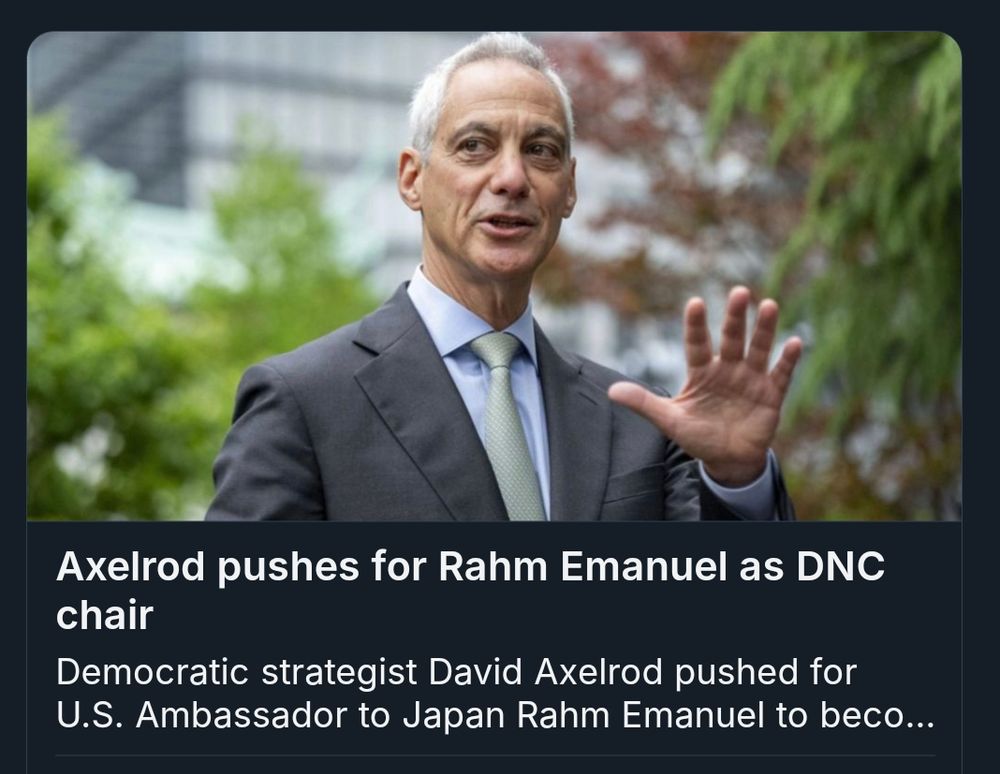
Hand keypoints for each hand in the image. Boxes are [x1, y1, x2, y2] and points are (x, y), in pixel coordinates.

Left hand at [608, 286, 801, 486]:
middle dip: (735, 317)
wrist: (727, 461)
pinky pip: (781, 374)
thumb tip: (611, 391)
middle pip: (731, 339)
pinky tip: (793, 342)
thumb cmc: (698, 436)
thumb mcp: (669, 421)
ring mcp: (750, 380)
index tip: (695, 303)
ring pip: (758, 350)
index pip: (697, 344)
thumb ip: (644, 403)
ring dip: (764, 330)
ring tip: (769, 305)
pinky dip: (787, 360)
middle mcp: (727, 370)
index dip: (696, 325)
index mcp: (701, 373)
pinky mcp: (770, 395)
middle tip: (739, 292)